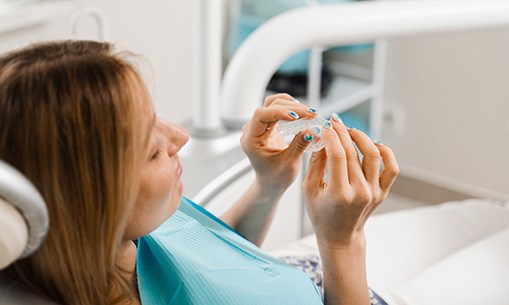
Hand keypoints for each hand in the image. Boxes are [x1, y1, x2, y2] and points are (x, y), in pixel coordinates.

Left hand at [241, 93, 317, 193]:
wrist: (271, 183)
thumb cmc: (276, 178)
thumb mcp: (290, 163)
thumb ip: (299, 145)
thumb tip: (313, 130)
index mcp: (251, 140)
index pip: (261, 115)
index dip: (279, 112)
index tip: (297, 116)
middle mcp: (252, 131)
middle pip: (269, 107)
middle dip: (292, 108)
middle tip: (312, 114)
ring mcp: (258, 127)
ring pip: (272, 104)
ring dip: (291, 104)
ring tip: (309, 112)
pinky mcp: (266, 126)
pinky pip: (276, 109)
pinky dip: (290, 108)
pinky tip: (302, 112)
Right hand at [302, 115, 398, 248]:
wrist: (340, 236)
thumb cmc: (321, 214)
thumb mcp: (309, 189)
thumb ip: (315, 163)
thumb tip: (321, 137)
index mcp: (339, 194)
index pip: (337, 155)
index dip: (331, 136)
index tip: (325, 125)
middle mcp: (360, 192)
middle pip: (353, 152)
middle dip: (342, 132)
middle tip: (335, 121)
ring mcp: (374, 192)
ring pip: (373, 154)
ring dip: (361, 137)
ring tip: (350, 131)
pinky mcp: (382, 192)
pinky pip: (390, 167)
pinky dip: (385, 152)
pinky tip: (373, 144)